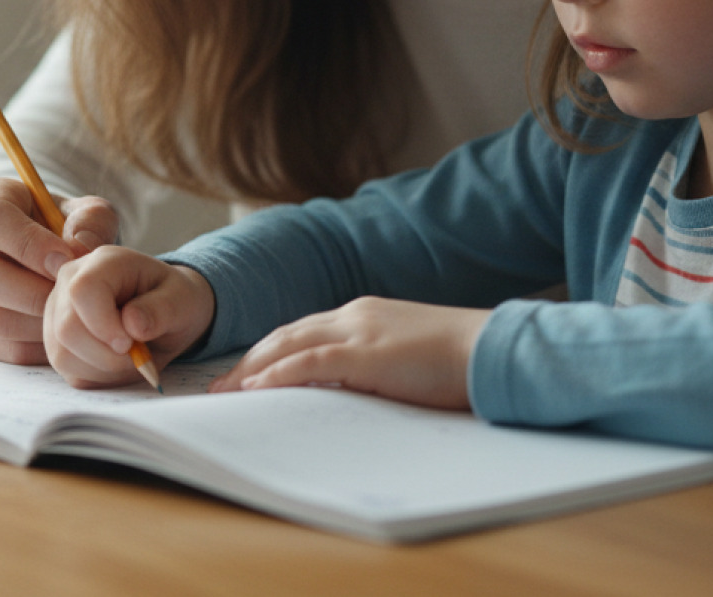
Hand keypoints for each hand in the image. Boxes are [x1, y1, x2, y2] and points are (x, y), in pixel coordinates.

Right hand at [0, 179, 120, 364]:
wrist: (53, 257)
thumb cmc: (71, 230)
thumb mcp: (89, 214)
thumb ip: (92, 222)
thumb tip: (80, 249)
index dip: (27, 243)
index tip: (65, 260)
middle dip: (32, 292)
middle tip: (70, 297)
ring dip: (37, 323)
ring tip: (70, 316)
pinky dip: (36, 346)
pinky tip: (60, 332)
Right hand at [44, 245, 214, 387]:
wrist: (164, 313)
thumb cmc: (172, 300)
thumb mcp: (183, 300)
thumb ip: (162, 309)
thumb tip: (132, 324)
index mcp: (102, 262)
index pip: (82, 291)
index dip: (103, 324)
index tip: (131, 343)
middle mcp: (69, 283)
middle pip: (67, 329)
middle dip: (108, 355)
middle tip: (139, 354)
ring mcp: (57, 314)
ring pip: (63, 355)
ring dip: (105, 369)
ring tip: (131, 356)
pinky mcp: (57, 343)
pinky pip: (69, 372)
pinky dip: (99, 377)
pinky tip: (117, 363)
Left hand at [206, 297, 489, 410]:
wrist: (492, 349)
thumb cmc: (459, 361)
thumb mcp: (406, 360)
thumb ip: (373, 369)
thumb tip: (347, 396)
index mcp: (364, 315)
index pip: (304, 331)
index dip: (270, 353)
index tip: (245, 375)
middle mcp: (354, 316)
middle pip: (285, 335)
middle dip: (249, 361)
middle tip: (220, 388)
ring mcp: (359, 331)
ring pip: (288, 344)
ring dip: (251, 369)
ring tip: (225, 393)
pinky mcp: (367, 354)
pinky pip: (309, 362)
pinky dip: (277, 374)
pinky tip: (255, 389)